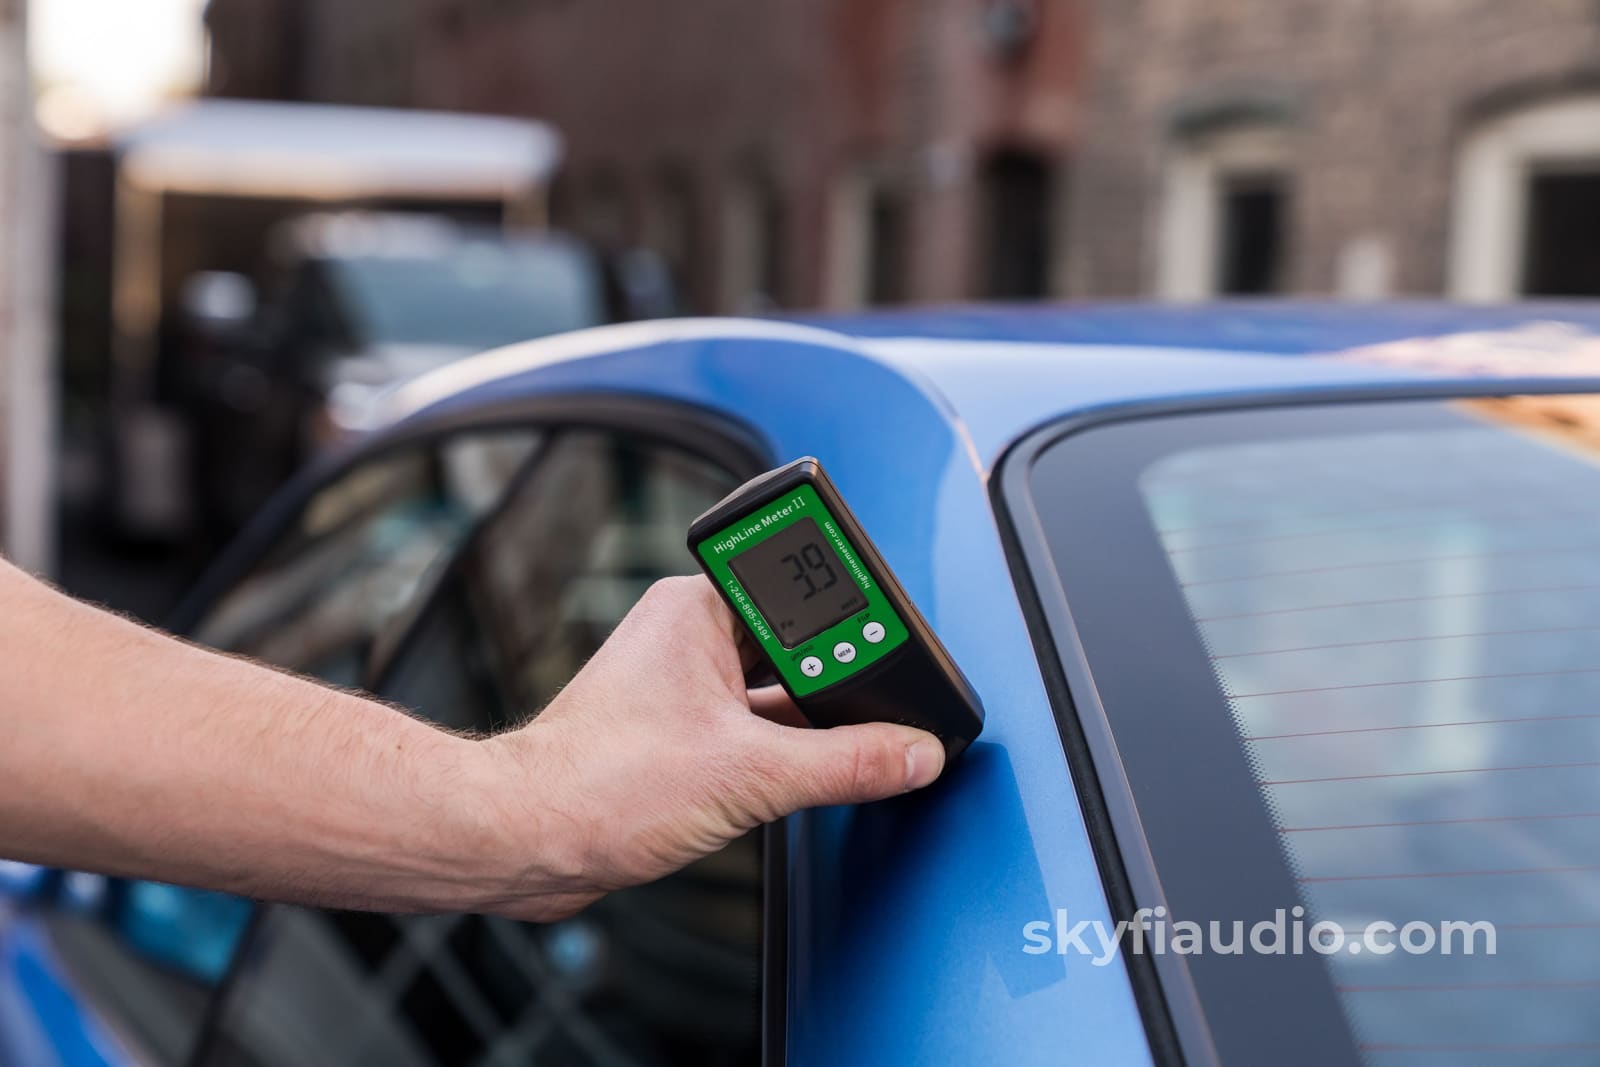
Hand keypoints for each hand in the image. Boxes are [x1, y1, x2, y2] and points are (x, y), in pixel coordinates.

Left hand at [471, 576, 945, 919]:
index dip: (852, 615)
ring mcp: (684, 686)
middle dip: (839, 677)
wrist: (527, 842)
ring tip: (849, 744)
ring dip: (813, 721)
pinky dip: (789, 751)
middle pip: (797, 642)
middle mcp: (690, 636)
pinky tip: (813, 775)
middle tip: (884, 704)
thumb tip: (912, 752)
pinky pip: (757, 728)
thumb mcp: (751, 774)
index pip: (798, 584)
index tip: (897, 644)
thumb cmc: (598, 785)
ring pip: (778, 690)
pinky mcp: (681, 734)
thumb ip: (846, 762)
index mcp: (698, 608)